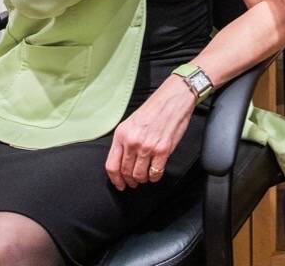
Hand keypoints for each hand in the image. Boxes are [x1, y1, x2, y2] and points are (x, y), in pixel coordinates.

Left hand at [105, 75, 195, 189]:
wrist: (173, 99)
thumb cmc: (154, 109)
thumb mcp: (131, 123)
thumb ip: (124, 142)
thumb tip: (122, 161)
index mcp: (122, 134)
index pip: (112, 165)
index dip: (115, 179)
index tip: (120, 184)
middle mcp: (132, 142)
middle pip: (126, 172)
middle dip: (130, 181)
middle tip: (134, 183)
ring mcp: (147, 147)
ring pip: (140, 175)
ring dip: (143, 179)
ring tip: (146, 177)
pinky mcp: (162, 150)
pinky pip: (155, 173)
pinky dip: (154, 177)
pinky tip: (155, 173)